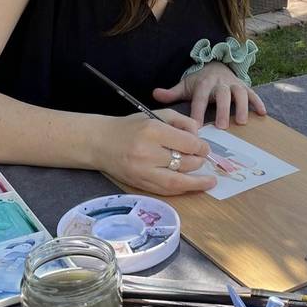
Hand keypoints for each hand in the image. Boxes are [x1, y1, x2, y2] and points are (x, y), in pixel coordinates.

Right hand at [93, 109, 216, 195]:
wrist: (99, 143)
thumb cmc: (129, 127)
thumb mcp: (155, 115)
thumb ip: (180, 122)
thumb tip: (200, 136)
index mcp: (152, 131)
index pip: (187, 143)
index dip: (201, 147)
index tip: (204, 148)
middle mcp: (148, 152)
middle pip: (185, 162)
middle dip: (199, 162)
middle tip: (203, 160)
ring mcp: (143, 172)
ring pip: (178, 182)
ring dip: (197, 183)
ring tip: (208, 181)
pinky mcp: (140, 184)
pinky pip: (166, 191)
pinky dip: (181, 189)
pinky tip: (191, 186)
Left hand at [153, 62, 266, 128]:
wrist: (216, 65)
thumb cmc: (200, 81)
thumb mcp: (186, 85)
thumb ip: (172, 93)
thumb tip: (154, 94)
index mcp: (204, 83)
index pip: (200, 98)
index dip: (198, 111)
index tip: (195, 127)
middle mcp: (220, 82)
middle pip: (222, 95)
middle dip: (222, 110)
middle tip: (222, 127)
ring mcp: (234, 84)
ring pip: (240, 93)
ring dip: (242, 106)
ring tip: (242, 122)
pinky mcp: (245, 86)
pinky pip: (253, 93)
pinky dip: (258, 102)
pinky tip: (262, 113)